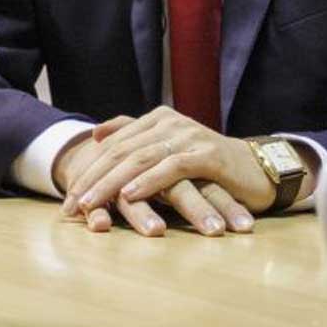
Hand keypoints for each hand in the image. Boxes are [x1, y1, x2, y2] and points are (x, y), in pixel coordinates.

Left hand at [58, 106, 276, 235]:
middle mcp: (170, 122)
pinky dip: (148, 182)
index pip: (112, 145)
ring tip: (90, 204)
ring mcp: (189, 136)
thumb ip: (135, 136)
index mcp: (157, 119)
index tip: (67, 200)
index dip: (87, 172)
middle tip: (70, 207)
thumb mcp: (169, 150)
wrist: (259, 171)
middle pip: (121, 151)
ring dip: (111, 184)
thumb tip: (96, 132)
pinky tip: (129, 196)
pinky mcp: (207, 155)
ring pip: (140, 159)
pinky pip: (171, 168)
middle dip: (91, 180)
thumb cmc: (210, 168)